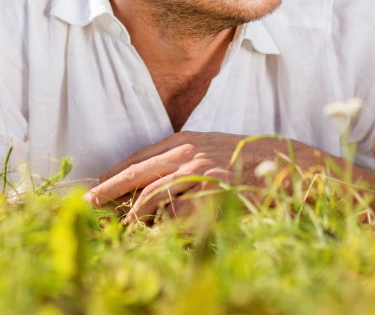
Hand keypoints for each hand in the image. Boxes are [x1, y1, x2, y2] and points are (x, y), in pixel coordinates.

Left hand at [85, 131, 310, 221]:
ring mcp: (198, 176)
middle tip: (87, 205)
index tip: (94, 186)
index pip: (138, 157)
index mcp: (185, 141)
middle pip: (136, 175)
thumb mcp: (212, 149)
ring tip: (126, 228)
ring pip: (151, 200)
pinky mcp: (210, 197)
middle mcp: (188, 155)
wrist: (287, 165)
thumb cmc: (248, 159)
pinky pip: (175, 218)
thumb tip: (150, 183)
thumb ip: (183, 160)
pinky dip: (164, 228)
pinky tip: (161, 233)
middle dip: (108, 191)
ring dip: (134, 217)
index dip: (113, 173)